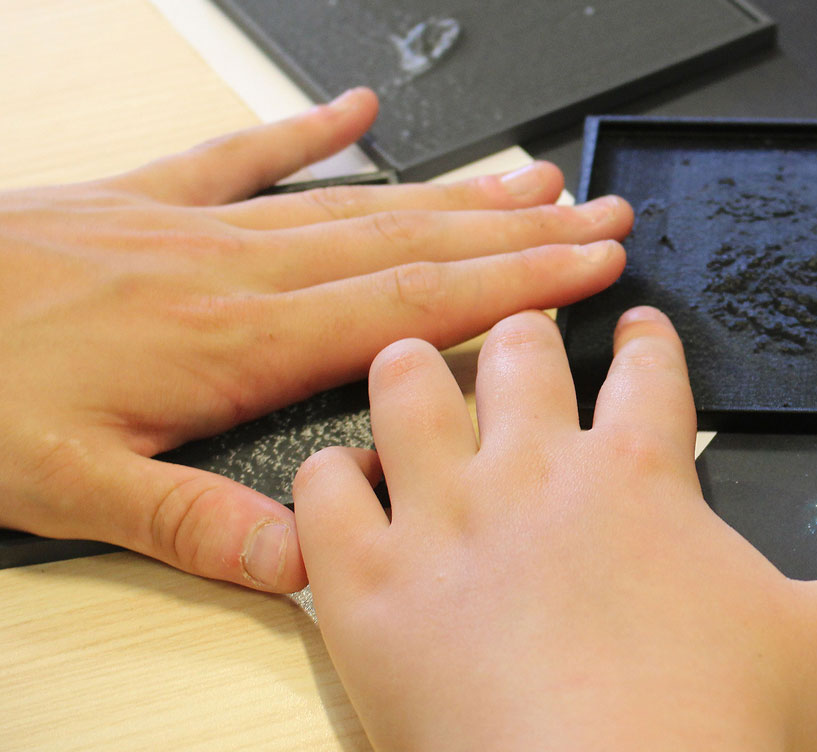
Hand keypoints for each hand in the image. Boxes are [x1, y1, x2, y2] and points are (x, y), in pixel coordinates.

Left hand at [0, 88, 631, 591]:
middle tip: (599, 210)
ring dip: (454, 189)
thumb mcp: (68, 485)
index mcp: (235, 339)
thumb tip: (307, 562)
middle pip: (412, 243)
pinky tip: (357, 109)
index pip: (412, 306)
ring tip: (529, 175)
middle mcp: (234, 268)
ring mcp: (196, 224)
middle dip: (520, 230)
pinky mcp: (147, 200)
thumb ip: (195, 522)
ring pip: (358, 201)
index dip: (513, 285)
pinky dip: (311, 131)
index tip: (589, 265)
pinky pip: (248, 156)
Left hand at [295, 307, 816, 750]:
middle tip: (523, 334)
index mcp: (639, 475)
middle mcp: (531, 472)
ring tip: (414, 368)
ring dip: (411, 373)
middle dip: (522, 333)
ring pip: (403, 392)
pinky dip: (328, 479)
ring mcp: (439, 523)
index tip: (638, 326)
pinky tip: (345, 485)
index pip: (646, 372)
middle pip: (516, 354)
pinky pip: (321, 493)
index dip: (645, 341)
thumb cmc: (720, 730)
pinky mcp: (363, 588)